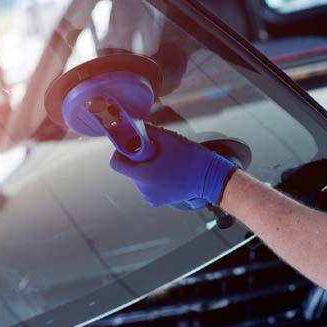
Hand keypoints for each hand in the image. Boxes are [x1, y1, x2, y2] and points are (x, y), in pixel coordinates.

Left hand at [110, 125, 234, 208]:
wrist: (210, 177)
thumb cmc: (191, 156)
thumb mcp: (167, 137)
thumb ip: (144, 130)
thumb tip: (130, 125)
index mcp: (144, 175)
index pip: (116, 164)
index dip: (121, 152)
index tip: (132, 145)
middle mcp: (144, 190)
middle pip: (129, 170)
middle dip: (137, 159)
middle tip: (155, 152)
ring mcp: (151, 197)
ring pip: (138, 177)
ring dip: (146, 168)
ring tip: (165, 163)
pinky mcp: (157, 201)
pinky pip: (147, 186)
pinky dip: (153, 178)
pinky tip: (167, 172)